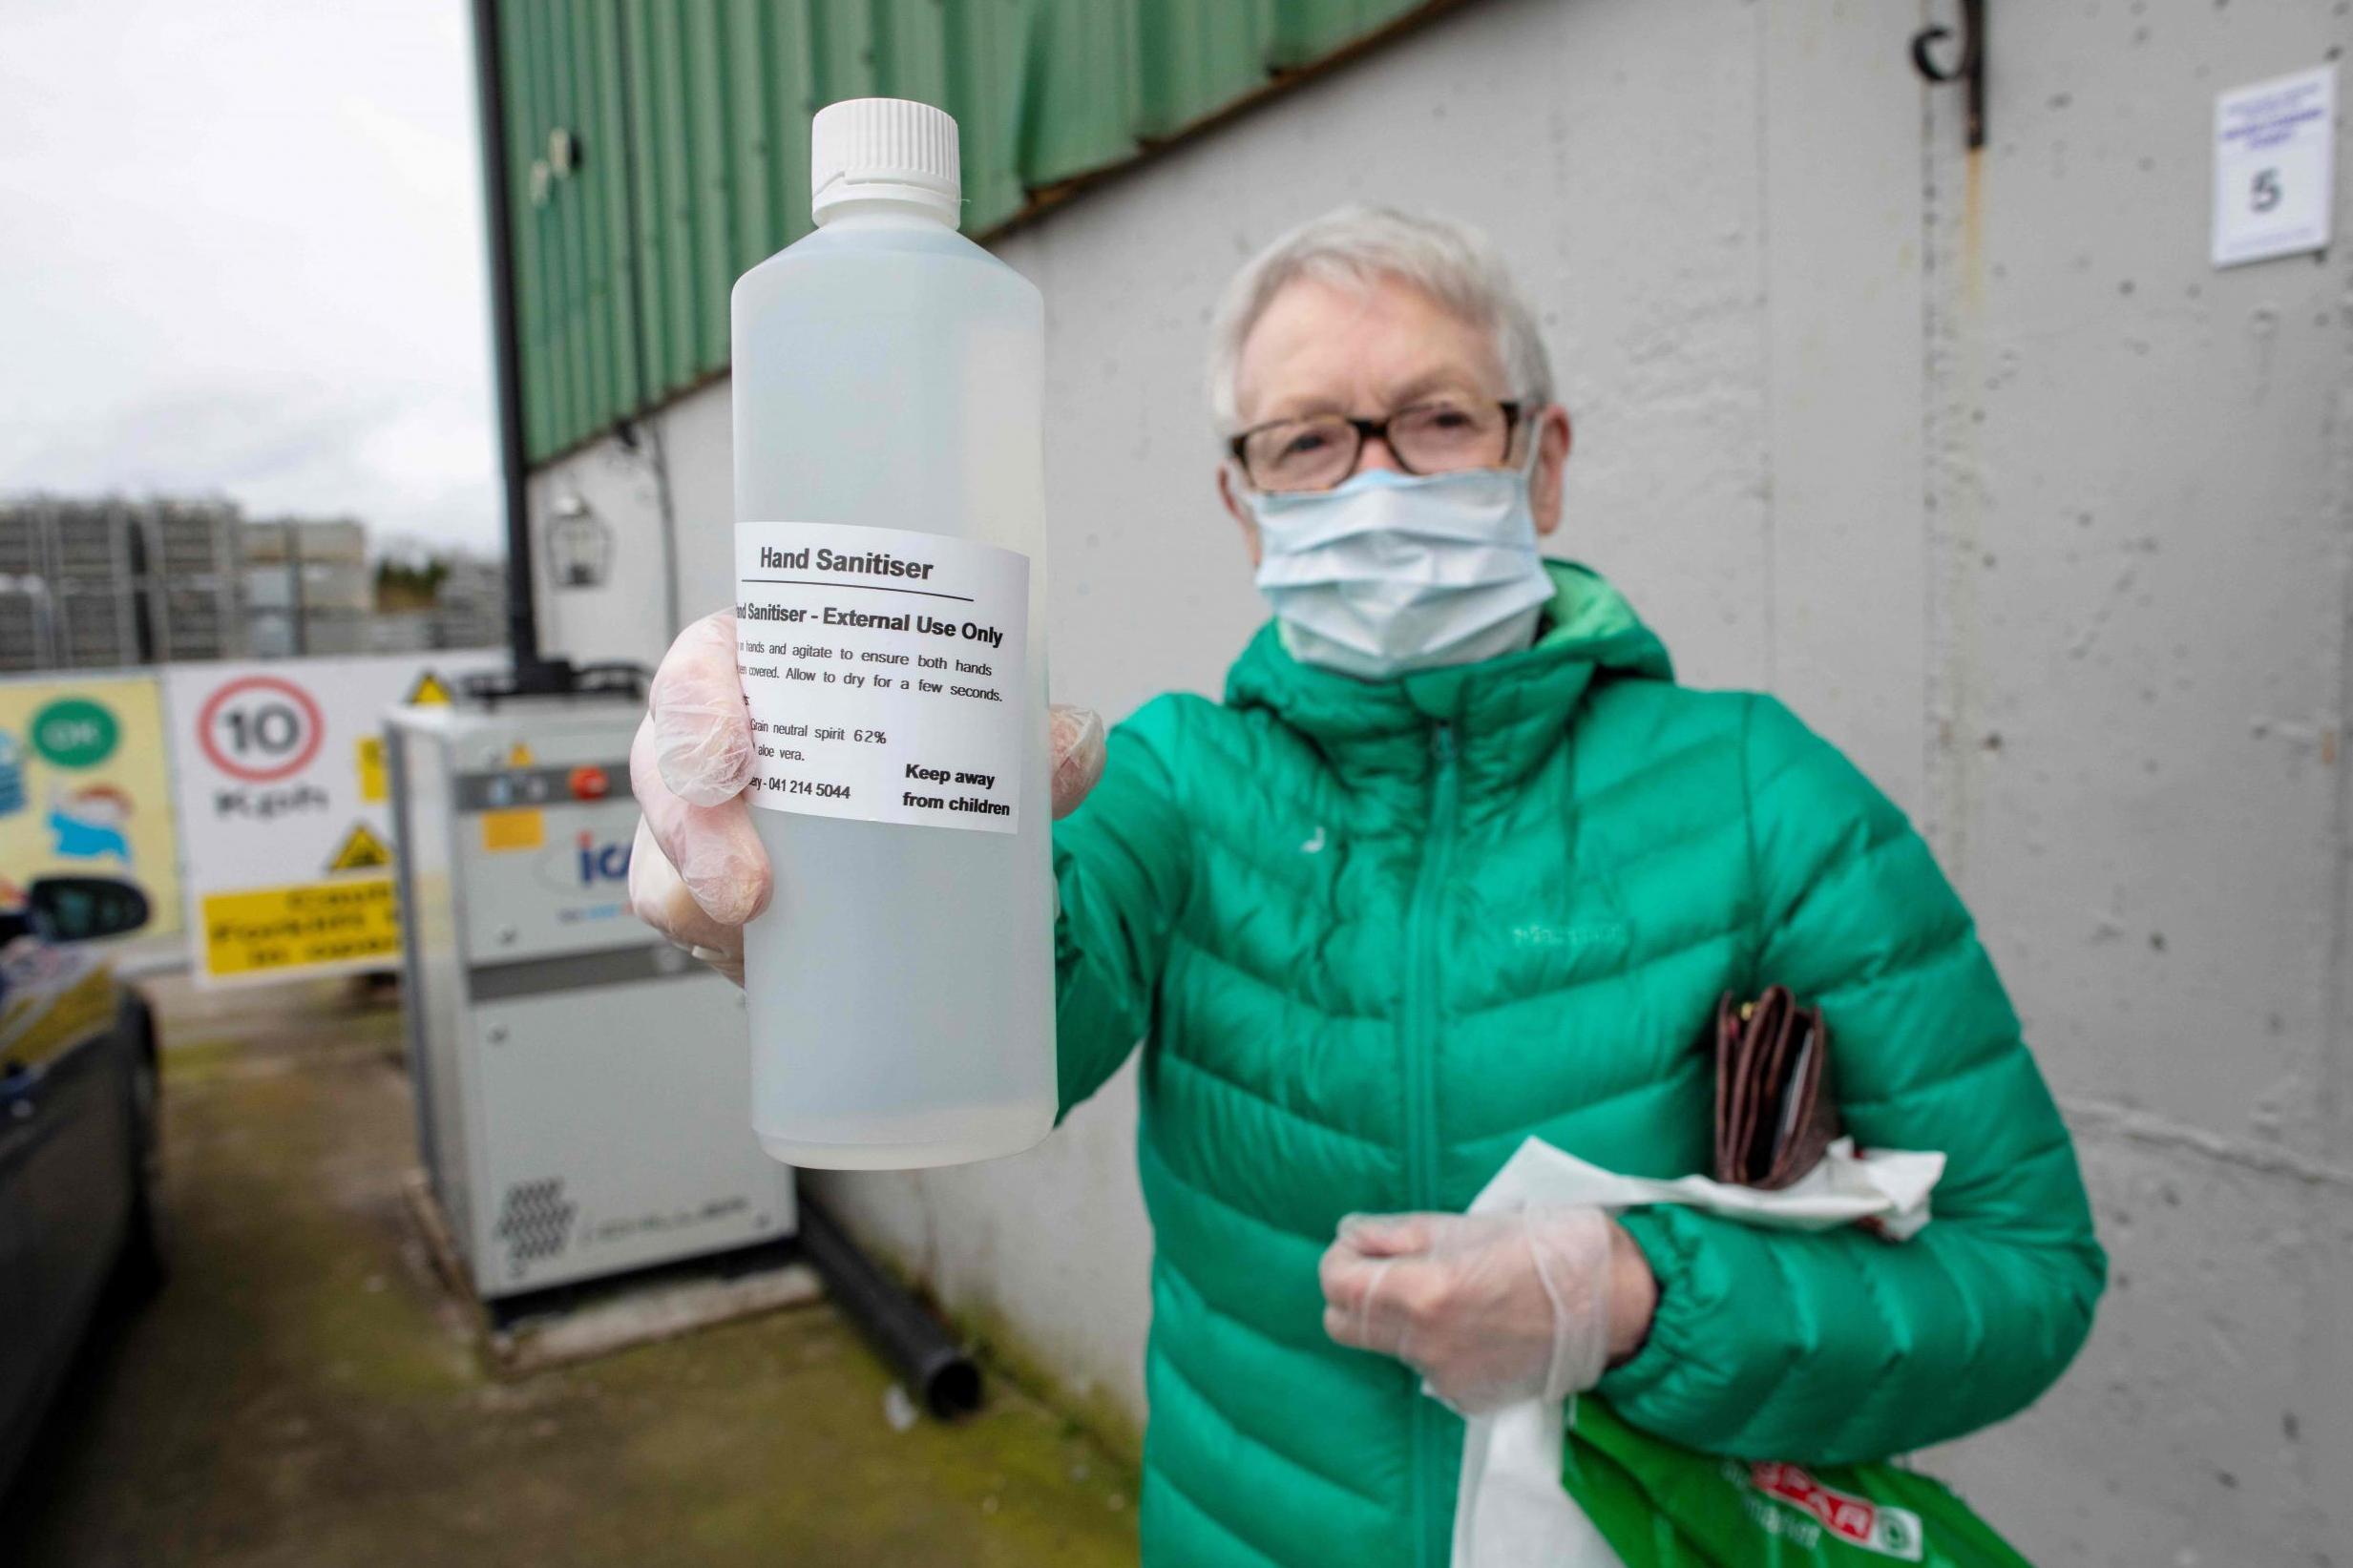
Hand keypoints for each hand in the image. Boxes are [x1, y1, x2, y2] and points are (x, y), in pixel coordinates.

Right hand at [627, 609, 1108, 982]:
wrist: (939, 865)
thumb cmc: (925, 768)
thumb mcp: (979, 749)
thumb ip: (1029, 747)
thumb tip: (1077, 742)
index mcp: (775, 670)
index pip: (708, 660)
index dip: (699, 697)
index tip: (732, 752)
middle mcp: (725, 739)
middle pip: (666, 758)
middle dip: (690, 818)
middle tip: (745, 879)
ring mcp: (706, 823)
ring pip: (660, 844)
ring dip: (690, 883)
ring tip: (747, 920)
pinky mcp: (709, 894)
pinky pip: (677, 911)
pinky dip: (703, 932)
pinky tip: (742, 948)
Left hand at [1317, 1207, 1657, 1415]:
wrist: (1620, 1305)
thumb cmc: (1550, 1247)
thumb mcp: (1470, 1225)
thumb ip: (1400, 1235)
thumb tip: (1352, 1235)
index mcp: (1424, 1292)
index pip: (1336, 1284)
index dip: (1343, 1256)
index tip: (1366, 1243)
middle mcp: (1427, 1345)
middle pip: (1343, 1324)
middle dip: (1354, 1291)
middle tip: (1392, 1264)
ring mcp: (1447, 1378)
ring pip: (1388, 1344)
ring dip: (1400, 1315)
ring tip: (1453, 1287)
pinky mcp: (1468, 1397)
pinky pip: (1428, 1365)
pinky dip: (1437, 1341)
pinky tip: (1478, 1320)